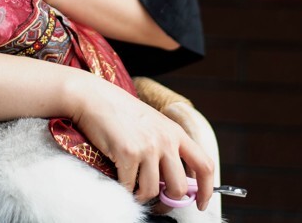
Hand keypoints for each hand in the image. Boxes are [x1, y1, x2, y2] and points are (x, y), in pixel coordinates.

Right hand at [69, 74, 214, 210]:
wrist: (95, 98)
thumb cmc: (122, 113)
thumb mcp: (154, 125)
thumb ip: (167, 148)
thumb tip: (175, 182)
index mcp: (176, 133)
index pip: (204, 165)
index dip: (206, 190)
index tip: (200, 203)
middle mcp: (166, 140)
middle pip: (180, 187)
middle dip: (169, 202)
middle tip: (158, 203)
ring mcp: (148, 147)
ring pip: (153, 191)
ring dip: (143, 196)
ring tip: (134, 188)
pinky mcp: (128, 153)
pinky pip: (130, 187)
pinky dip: (125, 190)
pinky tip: (121, 179)